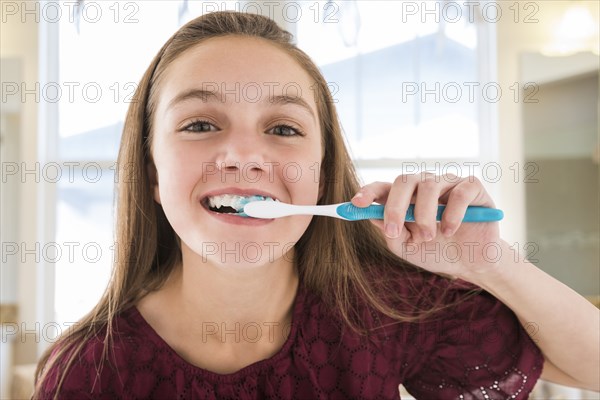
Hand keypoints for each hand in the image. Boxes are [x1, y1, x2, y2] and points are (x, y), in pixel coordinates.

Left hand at [352, 174, 504, 280]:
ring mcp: (448, 183)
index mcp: (406, 197)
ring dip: (425, 215)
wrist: (472, 263)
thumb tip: (372, 216)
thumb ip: (390, 232)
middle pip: (403, 180)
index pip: (383, 187)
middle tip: (393, 230)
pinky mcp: (472, 187)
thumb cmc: (437, 252)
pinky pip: (459, 193)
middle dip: (394, 207)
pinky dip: (453, 215)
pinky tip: (451, 231)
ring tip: (430, 237)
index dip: (368, 192)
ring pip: (429, 185)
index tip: (356, 204)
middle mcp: (425, 185)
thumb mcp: (407, 248)